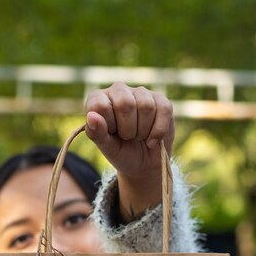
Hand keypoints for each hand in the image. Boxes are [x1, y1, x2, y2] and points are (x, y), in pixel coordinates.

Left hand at [85, 83, 173, 221]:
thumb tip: (92, 117)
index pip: (98, 102)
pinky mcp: (162, 100)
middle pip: (124, 102)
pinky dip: (158, 131)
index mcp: (98, 99)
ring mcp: (142, 92)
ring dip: (142, 130)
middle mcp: (118, 90)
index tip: (112, 137)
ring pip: (144, 105)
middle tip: (128, 139)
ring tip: (140, 138)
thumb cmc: (121, 155)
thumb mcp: (107, 150)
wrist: (145, 166)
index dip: (106, 124)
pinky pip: (163, 110)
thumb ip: (98, 133)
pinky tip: (153, 138)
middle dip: (126, 129)